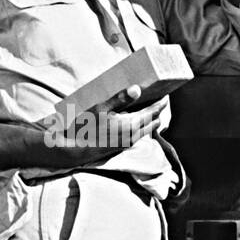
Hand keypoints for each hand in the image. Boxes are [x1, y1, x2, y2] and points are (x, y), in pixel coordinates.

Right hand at [42, 92, 167, 166]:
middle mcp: (133, 136)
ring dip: (150, 119)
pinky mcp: (122, 147)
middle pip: (155, 122)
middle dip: (158, 111)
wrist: (74, 150)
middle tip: (157, 99)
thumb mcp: (100, 109)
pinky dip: (142, 126)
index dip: (161, 103)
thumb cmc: (85, 128)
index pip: (153, 112)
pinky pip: (139, 135)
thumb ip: (120, 99)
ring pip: (147, 130)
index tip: (165, 95)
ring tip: (146, 107)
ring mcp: (128, 143)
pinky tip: (133, 119)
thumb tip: (137, 89)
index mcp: (130, 124)